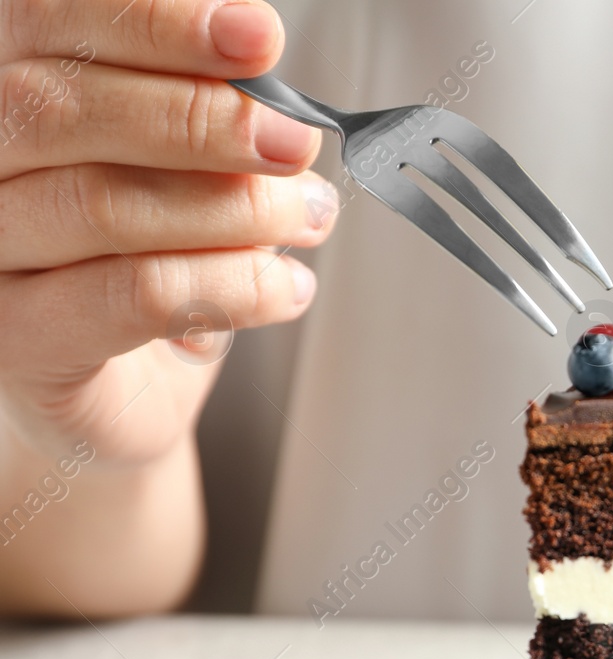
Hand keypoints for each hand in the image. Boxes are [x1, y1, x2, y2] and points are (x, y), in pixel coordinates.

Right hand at [0, 0, 336, 463]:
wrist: (120, 391)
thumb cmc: (149, 258)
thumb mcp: (179, 164)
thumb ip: (200, 106)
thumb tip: (262, 70)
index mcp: (1, 89)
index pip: (51, 23)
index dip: (158, 23)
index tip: (258, 35)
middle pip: (63, 109)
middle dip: (204, 120)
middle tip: (295, 142)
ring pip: (104, 205)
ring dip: (234, 209)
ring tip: (307, 217)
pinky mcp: (21, 344)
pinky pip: (135, 296)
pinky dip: (234, 286)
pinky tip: (286, 287)